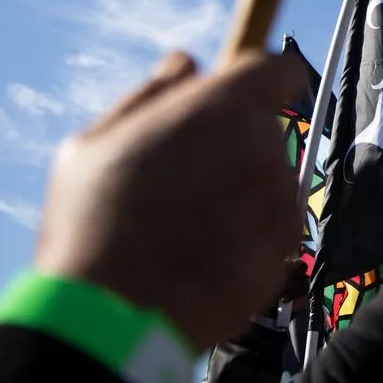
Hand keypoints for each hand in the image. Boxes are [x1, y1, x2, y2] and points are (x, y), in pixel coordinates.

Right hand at [35, 50, 307, 351]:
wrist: (114, 318)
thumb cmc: (93, 225)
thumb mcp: (94, 143)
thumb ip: (151, 95)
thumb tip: (185, 64)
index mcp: (220, 109)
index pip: (275, 68)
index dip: (256, 77)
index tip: (236, 94)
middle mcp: (263, 146)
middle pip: (263, 127)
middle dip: (232, 142)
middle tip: (184, 175)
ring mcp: (280, 198)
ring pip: (270, 175)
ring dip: (242, 188)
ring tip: (187, 222)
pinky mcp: (288, 244)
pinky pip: (275, 222)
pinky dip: (251, 231)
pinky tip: (206, 251)